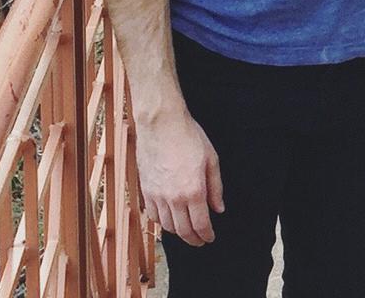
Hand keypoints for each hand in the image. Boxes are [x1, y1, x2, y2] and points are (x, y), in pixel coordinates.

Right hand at [136, 105, 222, 247]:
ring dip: (178, 232)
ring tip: (186, 230)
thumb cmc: (189, 137)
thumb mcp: (211, 159)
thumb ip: (215, 187)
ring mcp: (158, 196)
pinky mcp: (146, 191)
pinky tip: (169, 219)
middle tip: (200, 240)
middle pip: (183, 230)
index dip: (206, 235)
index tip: (210, 238)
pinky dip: (162, 222)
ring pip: (168, 226)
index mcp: (193, 190)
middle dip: (193, 239)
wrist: (162, 124)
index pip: (200, 224)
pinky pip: (153, 216)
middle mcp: (174, 198)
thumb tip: (218, 208)